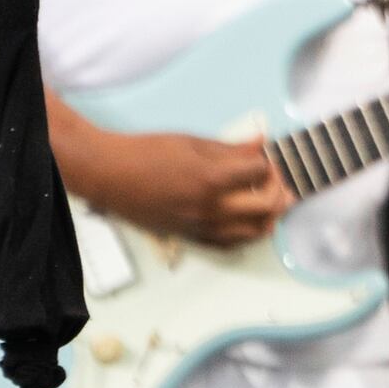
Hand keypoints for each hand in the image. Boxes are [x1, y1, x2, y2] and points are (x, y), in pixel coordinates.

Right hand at [67, 126, 293, 246]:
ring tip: (272, 200)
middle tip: (277, 178)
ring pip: (252, 232)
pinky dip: (247, 234)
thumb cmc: (147, 152)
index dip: (268, 162)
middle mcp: (209, 208)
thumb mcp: (193, 142)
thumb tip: (261, 143)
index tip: (266, 156)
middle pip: (265, 206)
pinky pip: (229, 245)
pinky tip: (251, 220)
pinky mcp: (189, 237)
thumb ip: (231, 148)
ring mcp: (200, 227)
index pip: (260, 173)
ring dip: (269, 216)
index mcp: (211, 179)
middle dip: (278, 190)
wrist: (109, 175)